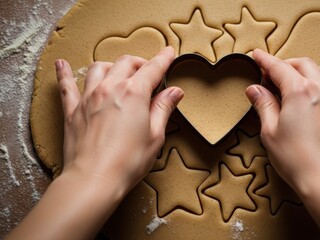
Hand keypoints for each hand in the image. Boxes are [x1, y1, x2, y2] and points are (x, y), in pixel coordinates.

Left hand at [57, 46, 182, 192]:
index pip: (152, 69)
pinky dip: (64, 74)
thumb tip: (175, 92)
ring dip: (112, 65)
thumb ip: (163, 109)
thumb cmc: (128, 161)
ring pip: (99, 68)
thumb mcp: (155, 135)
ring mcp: (89, 98)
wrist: (94, 179)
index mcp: (134, 93)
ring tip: (118, 71)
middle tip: (148, 70)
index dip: (163, 60)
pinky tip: (61, 64)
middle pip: (126, 63)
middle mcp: (110, 89)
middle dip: (139, 63)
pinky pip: (67, 86)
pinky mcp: (73, 111)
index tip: (169, 53)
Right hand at [246, 50, 319, 239]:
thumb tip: (254, 89)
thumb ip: (264, 105)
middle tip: (272, 74)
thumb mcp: (270, 132)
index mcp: (298, 91)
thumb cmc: (295, 159)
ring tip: (303, 75)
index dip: (265, 61)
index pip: (278, 68)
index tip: (256, 56)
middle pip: (303, 65)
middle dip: (286, 64)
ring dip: (312, 69)